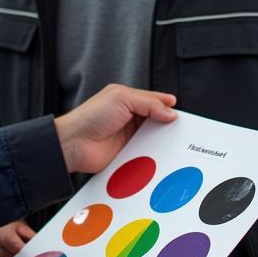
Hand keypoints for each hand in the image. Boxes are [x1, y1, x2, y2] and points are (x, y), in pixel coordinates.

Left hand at [55, 84, 176, 173]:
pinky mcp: (128, 154)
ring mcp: (129, 136)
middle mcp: (130, 117)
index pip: (155, 102)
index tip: (182, 116)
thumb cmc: (91, 116)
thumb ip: (148, 103)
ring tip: (176, 146)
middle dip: (168, 126)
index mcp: (129, 100)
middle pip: (157, 121)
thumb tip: (170, 111)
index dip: (168, 107)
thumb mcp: (122, 99)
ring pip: (153, 139)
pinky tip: (162, 158)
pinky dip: (154, 156)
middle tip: (183, 132)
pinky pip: (146, 154)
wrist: (74, 144)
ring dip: (162, 142)